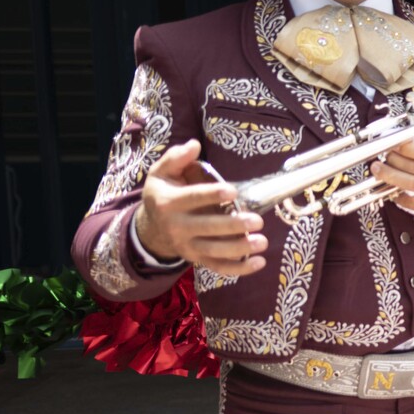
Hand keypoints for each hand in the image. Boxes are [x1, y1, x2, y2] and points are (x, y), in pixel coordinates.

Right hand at [135, 139, 266, 276]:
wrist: (151, 227)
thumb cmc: (163, 193)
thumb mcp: (161, 173)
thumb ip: (176, 157)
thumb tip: (194, 145)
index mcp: (169, 202)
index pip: (192, 198)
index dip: (211, 195)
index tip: (232, 191)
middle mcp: (177, 226)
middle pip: (207, 228)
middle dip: (232, 226)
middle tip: (257, 220)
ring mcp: (187, 246)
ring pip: (214, 251)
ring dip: (239, 248)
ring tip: (262, 242)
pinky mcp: (197, 259)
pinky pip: (218, 267)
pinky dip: (238, 268)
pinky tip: (259, 262)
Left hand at [375, 141, 413, 223]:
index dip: (406, 146)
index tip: (396, 141)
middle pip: (412, 166)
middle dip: (394, 157)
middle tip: (385, 151)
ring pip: (408, 184)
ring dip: (389, 175)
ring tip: (377, 168)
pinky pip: (413, 203)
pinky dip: (399, 197)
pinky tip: (391, 189)